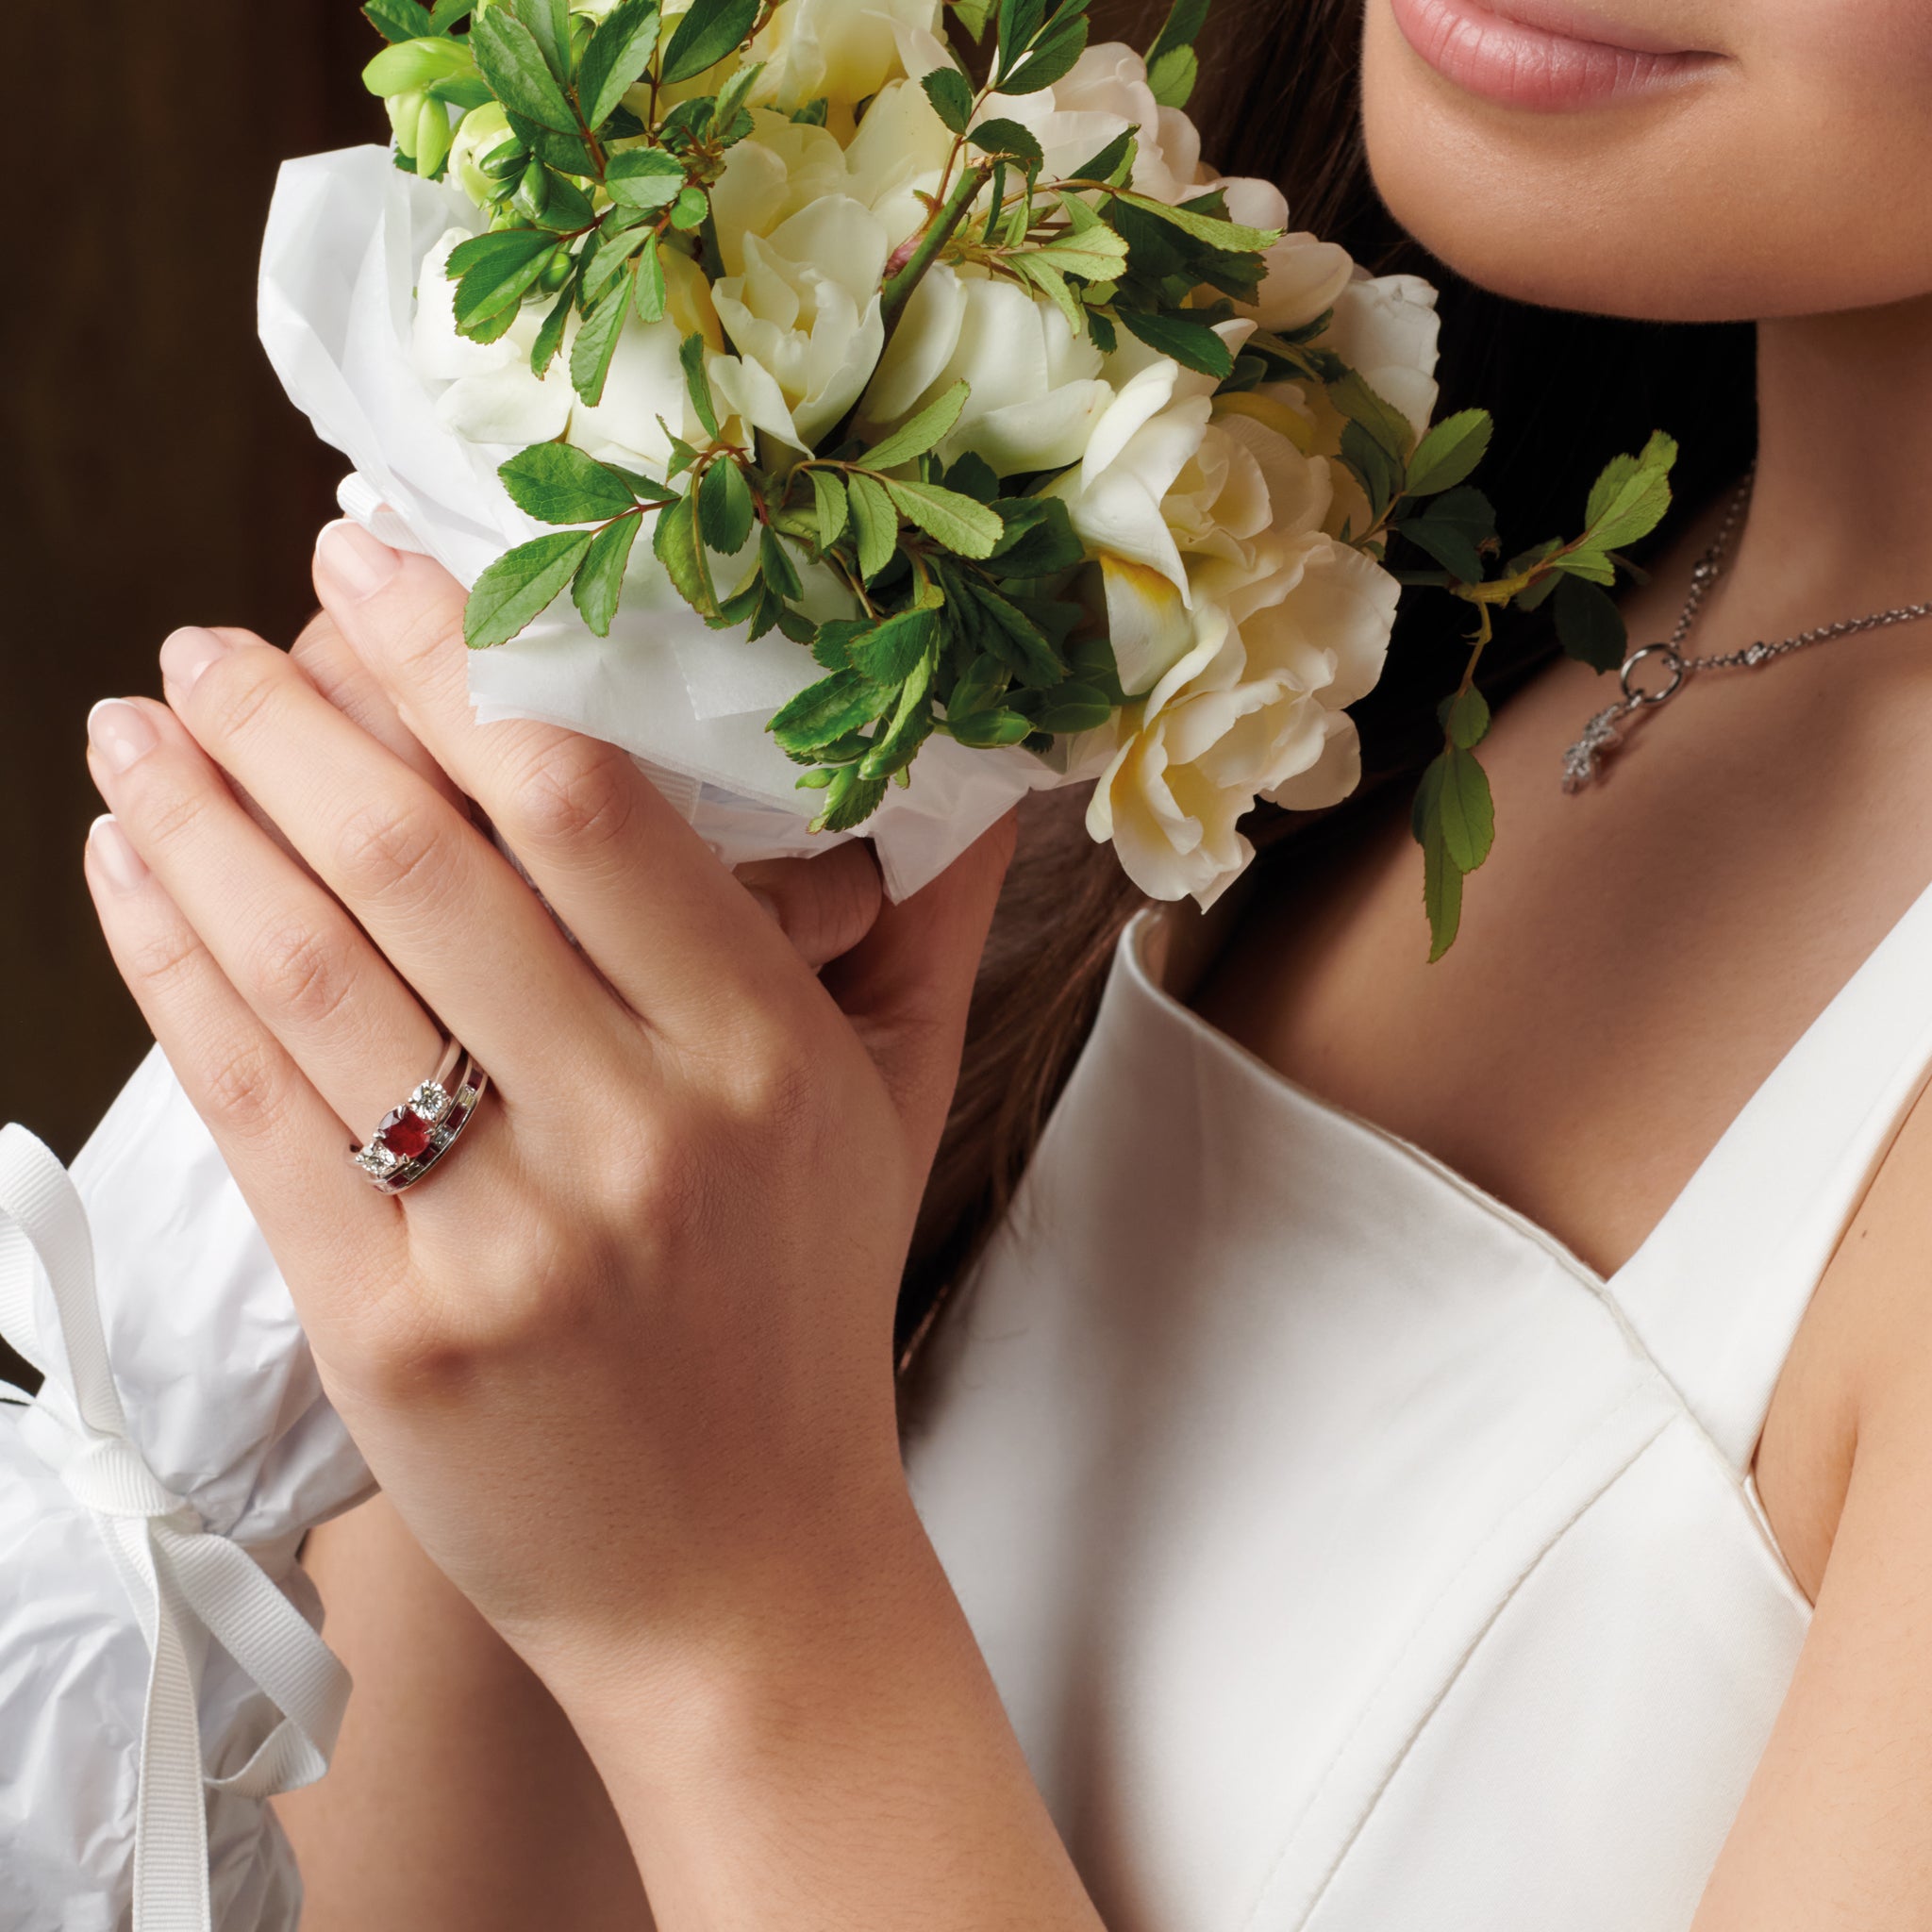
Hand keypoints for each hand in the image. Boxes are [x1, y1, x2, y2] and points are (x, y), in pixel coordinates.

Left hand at [81, 521, 1013, 1692]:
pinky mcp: (389, 1329)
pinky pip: (250, 1103)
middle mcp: (642, 1131)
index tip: (366, 565)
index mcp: (768, 1056)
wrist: (738, 1575)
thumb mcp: (894, 1114)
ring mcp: (507, 1235)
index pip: (591, 803)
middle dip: (288, 717)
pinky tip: (130, 869)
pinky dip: (171, 962)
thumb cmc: (804, 1317)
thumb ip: (929, 926)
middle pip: (425, 859)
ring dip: (199, 817)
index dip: (458, 659)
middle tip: (214, 642)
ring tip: (140, 725)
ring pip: (313, 966)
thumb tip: (979, 768)